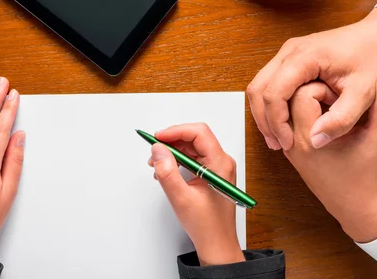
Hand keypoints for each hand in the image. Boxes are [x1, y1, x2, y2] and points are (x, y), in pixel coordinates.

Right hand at [148, 123, 244, 265]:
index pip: (199, 133)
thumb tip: (158, 150)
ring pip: (193, 147)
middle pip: (195, 138)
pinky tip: (166, 170)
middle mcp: (221, 162)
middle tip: (154, 150)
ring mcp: (217, 168)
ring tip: (156, 163)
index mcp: (220, 164)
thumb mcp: (181, 199)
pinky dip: (178, 160)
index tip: (158, 138)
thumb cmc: (206, 226)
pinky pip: (194, 158)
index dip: (176, 131)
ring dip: (173, 151)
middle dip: (172, 141)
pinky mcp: (212, 174)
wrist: (217, 244)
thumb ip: (167, 172)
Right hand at [247, 7, 376, 150]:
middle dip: (264, 120)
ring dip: (264, 113)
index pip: (274, 93)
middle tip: (277, 144)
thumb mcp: (364, 95)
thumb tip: (315, 141)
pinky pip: (269, 82)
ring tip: (278, 137)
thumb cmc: (373, 60)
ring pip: (259, 85)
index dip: (276, 122)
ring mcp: (286, 52)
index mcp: (305, 57)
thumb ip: (341, 120)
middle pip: (258, 88)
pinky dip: (270, 104)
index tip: (288, 144)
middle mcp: (289, 51)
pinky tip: (283, 122)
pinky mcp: (289, 57)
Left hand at [284, 66, 376, 242]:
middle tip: (337, 100)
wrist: (355, 205)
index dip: (326, 88)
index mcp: (312, 137)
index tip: (343, 99)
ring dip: (307, 102)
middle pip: (290, 97)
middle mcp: (293, 141)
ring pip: (286, 108)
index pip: (305, 93)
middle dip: (314, 91)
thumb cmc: (369, 172)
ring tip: (331, 110)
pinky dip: (303, 113)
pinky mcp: (289, 149)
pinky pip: (287, 120)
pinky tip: (325, 118)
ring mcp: (288, 146)